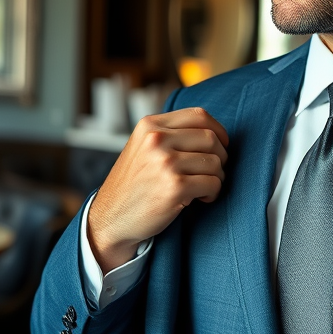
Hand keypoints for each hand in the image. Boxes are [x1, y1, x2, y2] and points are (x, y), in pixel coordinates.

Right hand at [88, 108, 228, 270]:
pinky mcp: (175, 187)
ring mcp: (165, 163)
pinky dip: (213, 193)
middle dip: (220, 156)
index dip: (218, 130)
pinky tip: (201, 199)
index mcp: (150, 125)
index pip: (199, 115)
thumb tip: (214, 132)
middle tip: (212, 172)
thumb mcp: (143, 147)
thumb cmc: (134, 184)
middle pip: (211, 138)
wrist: (111, 218)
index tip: (221, 145)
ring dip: (217, 177)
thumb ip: (171, 134)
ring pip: (215, 162)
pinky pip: (213, 183)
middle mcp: (156, 140)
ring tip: (203, 187)